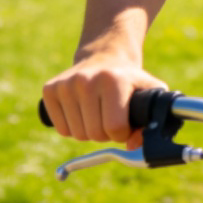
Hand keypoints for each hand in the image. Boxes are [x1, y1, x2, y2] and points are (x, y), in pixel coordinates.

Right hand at [42, 52, 166, 149]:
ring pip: (77, 134)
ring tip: (97, 112)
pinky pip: (62, 129)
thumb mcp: (149, 91)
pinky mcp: (50, 89)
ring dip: (89, 131)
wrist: (104, 56)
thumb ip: (151, 119)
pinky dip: (73, 127)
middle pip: (94, 134)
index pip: (115, 127)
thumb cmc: (128, 80)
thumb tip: (133, 145)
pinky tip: (82, 110)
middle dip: (106, 133)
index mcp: (113, 80)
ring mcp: (66, 84)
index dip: (122, 133)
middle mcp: (86, 80)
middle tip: (111, 117)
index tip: (125, 123)